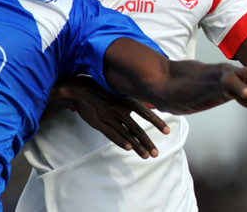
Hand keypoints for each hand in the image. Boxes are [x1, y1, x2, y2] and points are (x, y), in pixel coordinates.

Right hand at [50, 77, 168, 158]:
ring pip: (126, 134)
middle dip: (147, 142)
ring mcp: (109, 117)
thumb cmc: (100, 91)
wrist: (80, 90)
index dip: (157, 122)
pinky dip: (120, 141)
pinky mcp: (98, 123)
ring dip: (137, 146)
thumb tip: (149, 107)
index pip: (145, 112)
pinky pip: (111, 134)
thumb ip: (131, 102)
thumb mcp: (118, 92)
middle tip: (156, 153)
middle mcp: (119, 109)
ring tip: (146, 156)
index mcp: (125, 100)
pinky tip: (128, 148)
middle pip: (136, 129)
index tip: (167, 131)